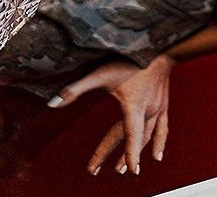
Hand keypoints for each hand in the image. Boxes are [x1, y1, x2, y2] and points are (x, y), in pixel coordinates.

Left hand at [49, 53, 174, 175]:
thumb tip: (53, 104)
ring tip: (128, 168)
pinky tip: (157, 155)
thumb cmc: (128, 57)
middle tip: (113, 172)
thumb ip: (76, 89)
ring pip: (149, 137)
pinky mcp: (163, 103)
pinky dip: (159, 143)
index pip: (129, 137)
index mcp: (134, 107)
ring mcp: (158, 108)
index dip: (129, 155)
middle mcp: (148, 111)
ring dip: (138, 152)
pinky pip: (163, 129)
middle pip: (135, 140)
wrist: (158, 44)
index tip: (132, 172)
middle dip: (124, 157)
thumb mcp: (99, 73)